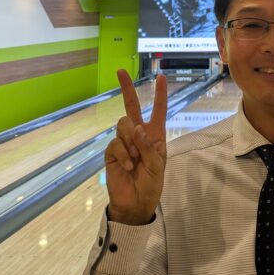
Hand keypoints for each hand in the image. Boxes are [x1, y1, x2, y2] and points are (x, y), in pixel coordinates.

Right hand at [105, 70, 166, 225]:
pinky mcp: (112, 152)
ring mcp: (123, 142)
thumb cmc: (151, 183)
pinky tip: (128, 166)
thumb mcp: (157, 164)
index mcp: (154, 135)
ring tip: (136, 160)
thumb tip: (136, 127)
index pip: (158, 110)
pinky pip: (116, 143)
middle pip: (131, 107)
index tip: (161, 77)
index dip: (160, 94)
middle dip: (126, 88)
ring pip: (123, 124)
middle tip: (120, 71)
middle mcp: (138, 134)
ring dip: (131, 141)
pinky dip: (124, 154)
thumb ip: (148, 145)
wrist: (136, 203)